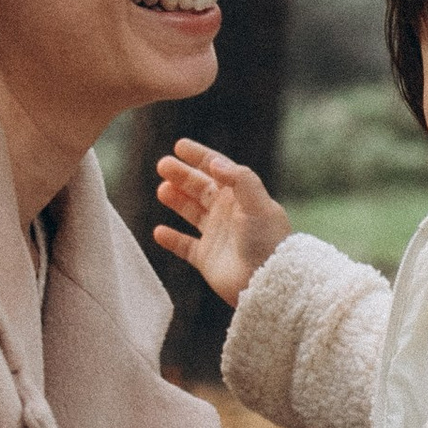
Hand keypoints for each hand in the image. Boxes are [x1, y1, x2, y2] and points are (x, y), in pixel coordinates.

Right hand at [154, 139, 291, 303]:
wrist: (268, 282)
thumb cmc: (268, 241)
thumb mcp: (258, 203)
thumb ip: (239, 179)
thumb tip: (215, 163)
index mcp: (241, 196)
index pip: (218, 170)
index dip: (199, 156)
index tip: (179, 145)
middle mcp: (228, 214)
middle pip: (200, 188)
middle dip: (182, 175)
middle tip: (162, 165)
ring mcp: (217, 236)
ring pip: (191, 212)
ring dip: (176, 200)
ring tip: (162, 190)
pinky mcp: (207, 259)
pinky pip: (184, 246)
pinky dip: (172, 239)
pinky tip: (159, 231)